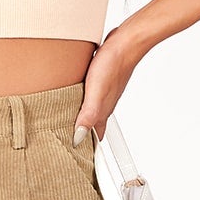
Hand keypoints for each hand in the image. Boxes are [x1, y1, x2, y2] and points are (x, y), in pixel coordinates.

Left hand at [71, 25, 139, 143]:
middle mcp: (105, 103)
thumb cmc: (113, 64)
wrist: (127, 42)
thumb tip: (78, 136)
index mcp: (103, 110)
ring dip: (84, 120)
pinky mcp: (103, 79)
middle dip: (84, 136)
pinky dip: (86, 103)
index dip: (87, 146)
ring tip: (74, 127)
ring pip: (93, 111)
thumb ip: (88, 115)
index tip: (80, 158)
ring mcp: (105, 92)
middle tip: (72, 145)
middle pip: (94, 125)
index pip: (96, 135)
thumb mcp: (96, 93)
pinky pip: (93, 97)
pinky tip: (79, 99)